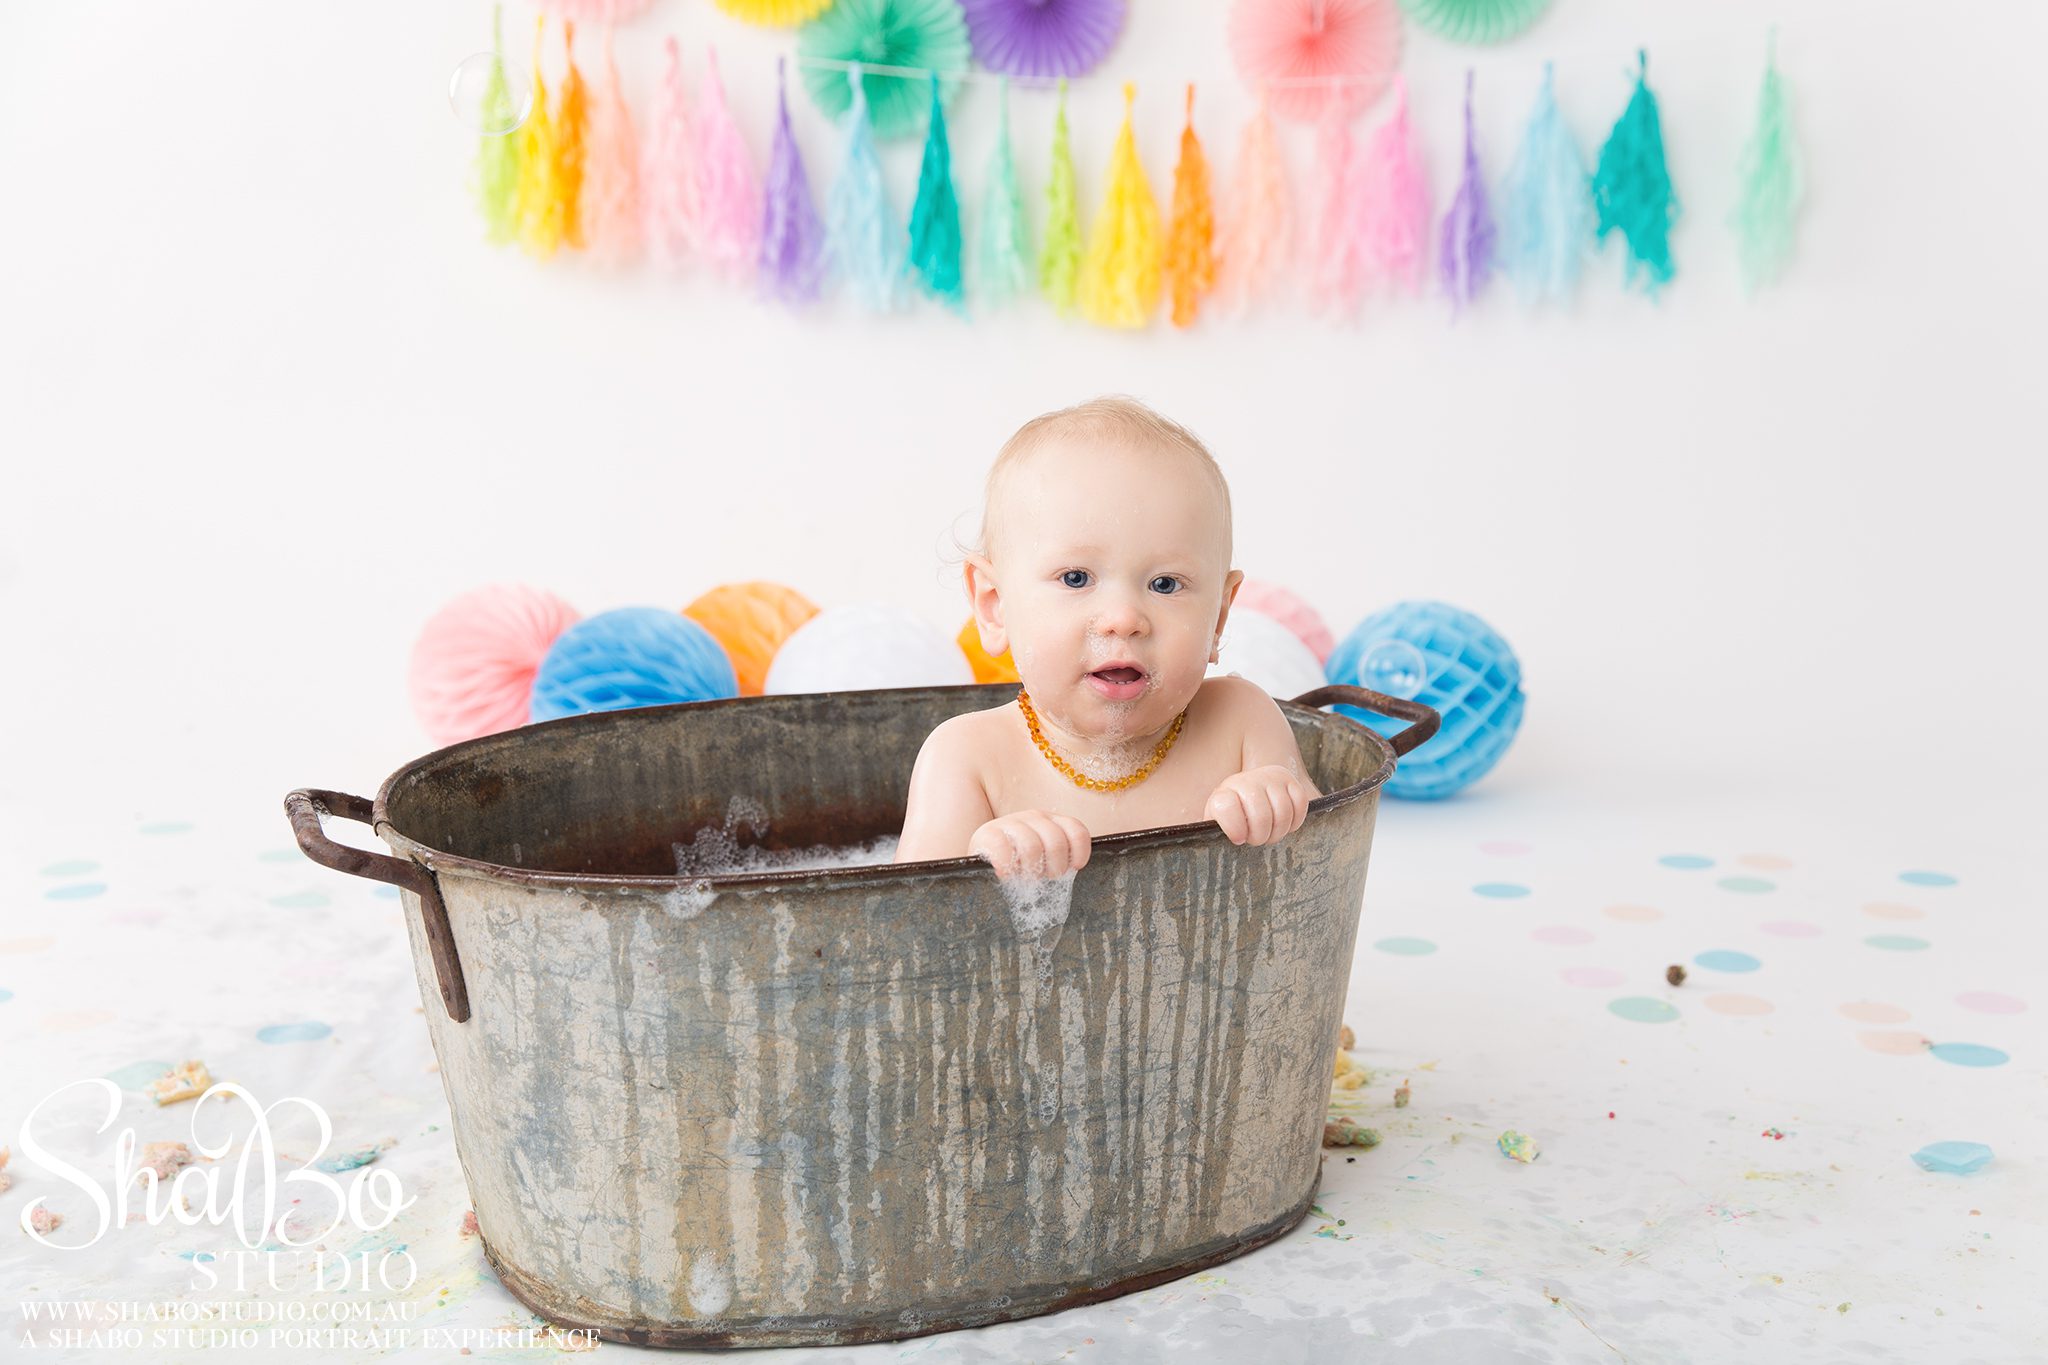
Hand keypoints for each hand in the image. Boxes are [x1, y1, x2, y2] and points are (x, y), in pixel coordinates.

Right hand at [969, 811, 1091, 879]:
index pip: (1076, 831)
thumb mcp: (1046, 858)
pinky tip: (1006, 874)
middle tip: (1047, 878)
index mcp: (1053, 822)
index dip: (1080, 852)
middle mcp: (1034, 817)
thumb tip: (1076, 867)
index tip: (1075, 868)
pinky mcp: (988, 833)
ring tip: (1026, 879)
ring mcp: (1010, 823)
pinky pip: (1003, 849)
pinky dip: (1008, 865)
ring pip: (1031, 848)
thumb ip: (1061, 857)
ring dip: (1031, 870)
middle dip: (1055, 867)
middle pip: (1056, 842)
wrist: (983, 860)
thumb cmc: (1021, 866)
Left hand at [1205, 765, 1311, 846]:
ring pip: (1283, 811)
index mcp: (1223, 794)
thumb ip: (1212, 834)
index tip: (1238, 839)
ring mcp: (1270, 778)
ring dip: (1279, 831)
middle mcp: (1246, 781)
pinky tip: (1285, 825)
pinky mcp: (1290, 781)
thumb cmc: (1231, 819)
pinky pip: (1300, 803)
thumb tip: (1199, 850)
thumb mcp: (1216, 826)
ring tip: (1270, 834)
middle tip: (1256, 840)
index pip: (1227, 807)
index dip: (1234, 828)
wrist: (1248, 793)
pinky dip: (1295, 820)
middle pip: (1261, 815)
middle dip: (1261, 836)